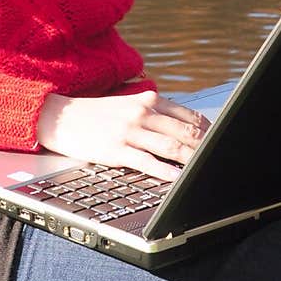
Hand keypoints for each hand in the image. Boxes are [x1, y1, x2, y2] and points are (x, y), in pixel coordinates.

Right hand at [36, 89, 210, 180]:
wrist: (61, 116)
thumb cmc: (96, 115)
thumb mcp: (127, 105)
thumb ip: (153, 113)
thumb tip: (182, 129)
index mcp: (147, 100)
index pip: (188, 116)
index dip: (208, 131)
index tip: (219, 142)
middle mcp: (142, 112)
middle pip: (184, 131)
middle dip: (205, 148)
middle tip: (220, 159)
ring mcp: (129, 131)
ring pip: (170, 147)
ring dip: (192, 160)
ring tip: (206, 171)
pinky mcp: (116, 149)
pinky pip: (147, 162)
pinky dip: (166, 172)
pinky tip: (177, 180)